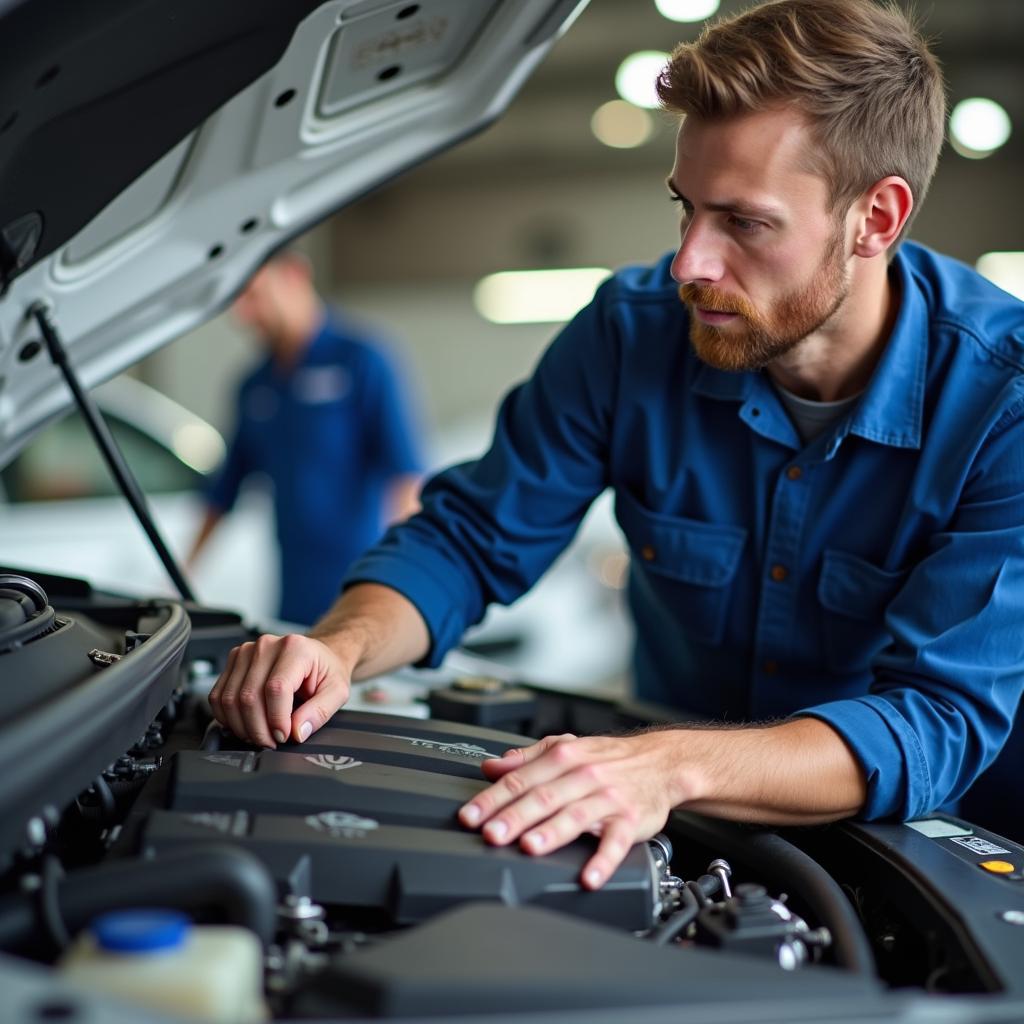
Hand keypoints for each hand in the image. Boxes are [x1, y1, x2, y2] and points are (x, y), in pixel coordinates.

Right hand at [208, 634, 351, 747]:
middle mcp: (267, 645)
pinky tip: (245, 725)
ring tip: (260, 735)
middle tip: (272, 742)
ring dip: (242, 726)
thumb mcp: (337, 691)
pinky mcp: (233, 661)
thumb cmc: (325, 671)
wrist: (316, 656)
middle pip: (249, 696)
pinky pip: (218, 696)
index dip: (276, 720)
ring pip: (230, 699)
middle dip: (258, 729)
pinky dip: (227, 717)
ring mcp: (246, 651)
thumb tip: (297, 732)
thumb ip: (320, 712)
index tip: (284, 736)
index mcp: (295, 648)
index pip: (276, 689)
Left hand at [457, 731, 687, 888]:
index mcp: (563, 756)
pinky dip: (603, 860)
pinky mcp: (629, 821)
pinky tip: (588, 877)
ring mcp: (607, 798)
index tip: (470, 816)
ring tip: (529, 847)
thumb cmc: (608, 759)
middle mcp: (583, 776)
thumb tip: (492, 766)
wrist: (660, 762)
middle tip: (491, 834)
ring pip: (575, 815)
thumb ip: (527, 758)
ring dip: (551, 832)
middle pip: (543, 796)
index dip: (493, 798)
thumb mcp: (566, 747)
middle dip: (514, 816)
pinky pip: (615, 842)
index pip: (521, 778)